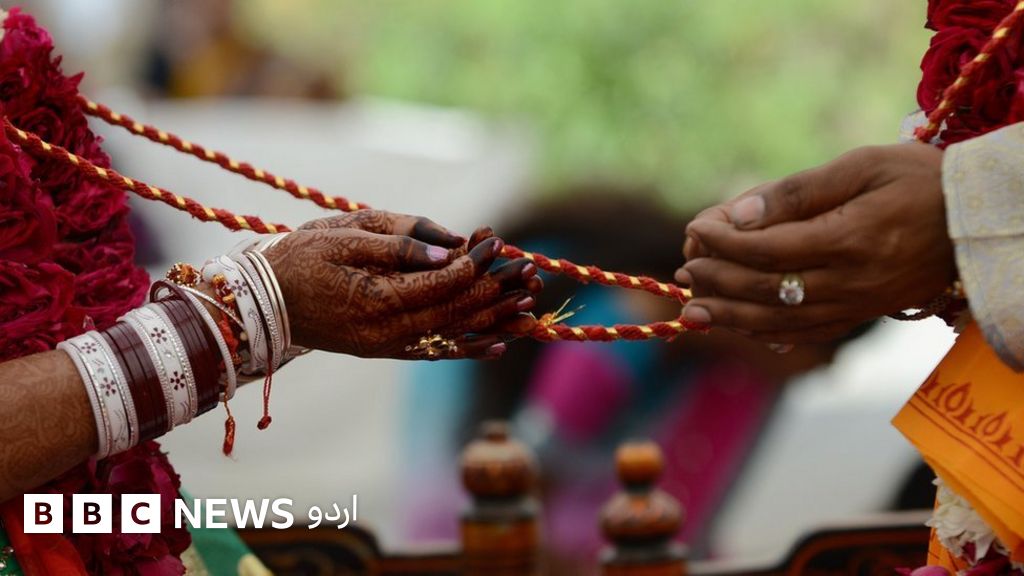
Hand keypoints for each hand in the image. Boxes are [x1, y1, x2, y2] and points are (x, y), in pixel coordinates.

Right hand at [266, 210, 541, 358]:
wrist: (263, 301)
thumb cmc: (302, 257)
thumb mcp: (346, 235)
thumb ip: (401, 243)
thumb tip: (452, 251)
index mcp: (378, 297)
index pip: (444, 282)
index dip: (476, 263)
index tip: (497, 242)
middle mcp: (388, 330)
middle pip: (457, 310)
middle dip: (496, 290)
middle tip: (530, 272)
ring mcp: (387, 346)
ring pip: (454, 335)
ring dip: (494, 320)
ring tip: (529, 305)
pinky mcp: (385, 350)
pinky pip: (435, 352)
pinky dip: (469, 347)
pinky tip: (499, 343)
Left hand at [674, 143, 956, 342]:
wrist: (976, 220)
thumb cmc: (918, 179)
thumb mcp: (860, 166)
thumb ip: (796, 192)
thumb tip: (738, 215)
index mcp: (850, 238)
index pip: (768, 249)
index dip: (724, 242)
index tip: (696, 228)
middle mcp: (851, 281)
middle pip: (766, 289)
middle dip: (718, 279)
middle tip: (685, 266)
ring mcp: (857, 305)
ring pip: (779, 320)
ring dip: (730, 315)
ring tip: (691, 308)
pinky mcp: (862, 315)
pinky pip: (805, 332)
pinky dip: (764, 330)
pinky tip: (736, 325)